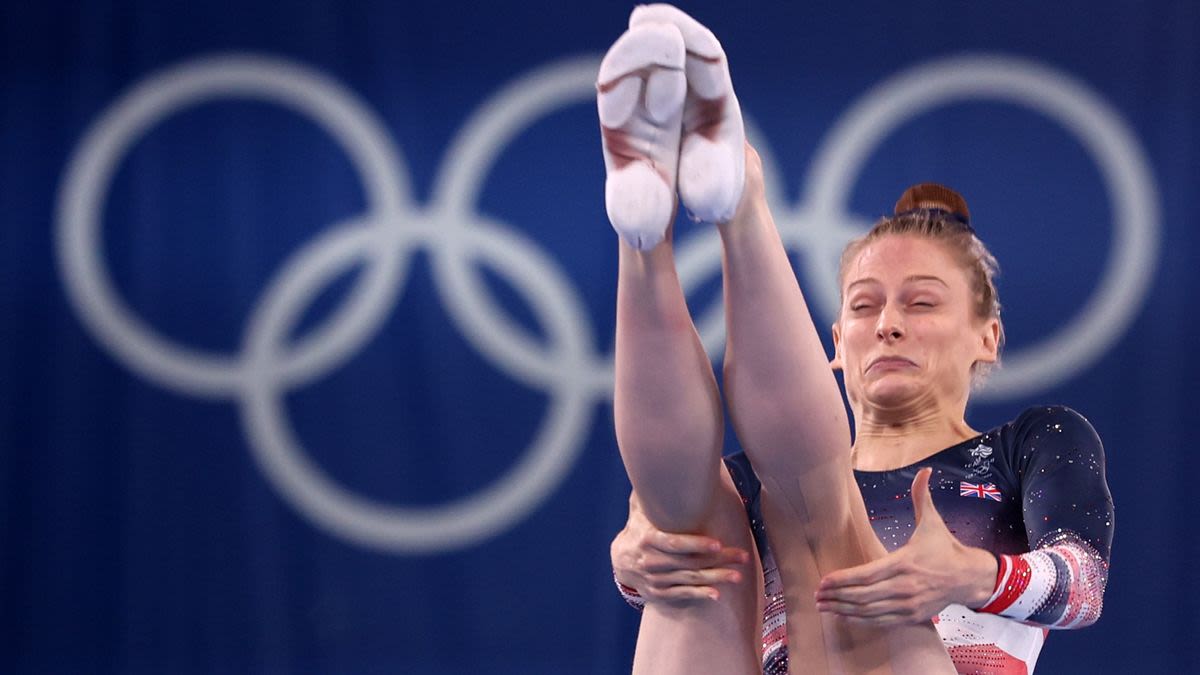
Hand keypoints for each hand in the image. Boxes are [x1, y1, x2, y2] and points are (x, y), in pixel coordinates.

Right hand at [612, 492, 750, 603]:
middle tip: (742, 557)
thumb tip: (654, 471)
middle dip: (719, 560)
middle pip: (690, 562)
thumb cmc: (639, 531)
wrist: (620, 562)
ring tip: (737, 575)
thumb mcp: (639, 513)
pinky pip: (682, 594)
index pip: (675, 543)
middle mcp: (651, 561)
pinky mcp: (659, 593)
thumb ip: (648, 496)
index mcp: (648, 539)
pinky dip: (700, 594)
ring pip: (690, 579)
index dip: (696, 544)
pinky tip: (717, 594)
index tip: (717, 544)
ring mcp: (655, 580)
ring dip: (716, 578)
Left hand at [814, 468, 997, 624]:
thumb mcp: (933, 522)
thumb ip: (922, 497)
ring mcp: (908, 604)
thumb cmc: (945, 548)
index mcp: (905, 562)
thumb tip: (924, 471)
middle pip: (864, 596)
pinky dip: (860, 621)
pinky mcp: (912, 617)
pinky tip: (843, 616)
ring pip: (870, 612)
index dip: (843, 580)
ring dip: (843, 610)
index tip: (823, 580)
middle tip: (816, 595)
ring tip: (823, 606)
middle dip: (837, 597)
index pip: (867, 574)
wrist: (969, 577)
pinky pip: (881, 622)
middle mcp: (905, 586)